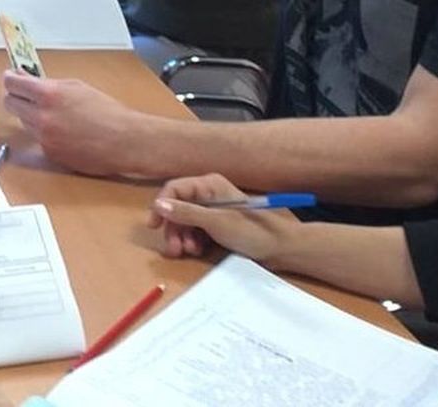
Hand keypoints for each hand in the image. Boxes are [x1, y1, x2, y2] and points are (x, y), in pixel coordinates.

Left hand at [0, 73, 148, 177]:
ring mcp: (44, 138)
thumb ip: (48, 84)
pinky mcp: (49, 154)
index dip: (10, 79)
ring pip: (23, 122)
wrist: (124, 141)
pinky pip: (37, 139)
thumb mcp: (76, 87)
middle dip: (16, 97)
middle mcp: (41, 117)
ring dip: (31, 115)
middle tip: (26, 94)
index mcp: (48, 95)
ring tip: (53, 113)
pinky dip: (44, 133)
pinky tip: (62, 131)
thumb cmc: (106, 111)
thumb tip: (27, 80)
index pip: (11, 85)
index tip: (10, 77)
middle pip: (9, 103)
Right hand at [149, 173, 300, 263]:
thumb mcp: (216, 222)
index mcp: (209, 185)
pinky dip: (193, 241)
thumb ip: (186, 213)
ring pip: (186, 221)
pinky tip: (197, 251)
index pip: (175, 189)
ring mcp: (213, 210)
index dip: (162, 205)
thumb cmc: (251, 231)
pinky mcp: (218, 226)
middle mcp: (209, 194)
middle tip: (174, 249)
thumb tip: (158, 205)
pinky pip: (196, 231)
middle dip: (173, 228)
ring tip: (188, 252)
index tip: (154, 226)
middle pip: (178, 207)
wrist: (282, 249)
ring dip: (182, 236)